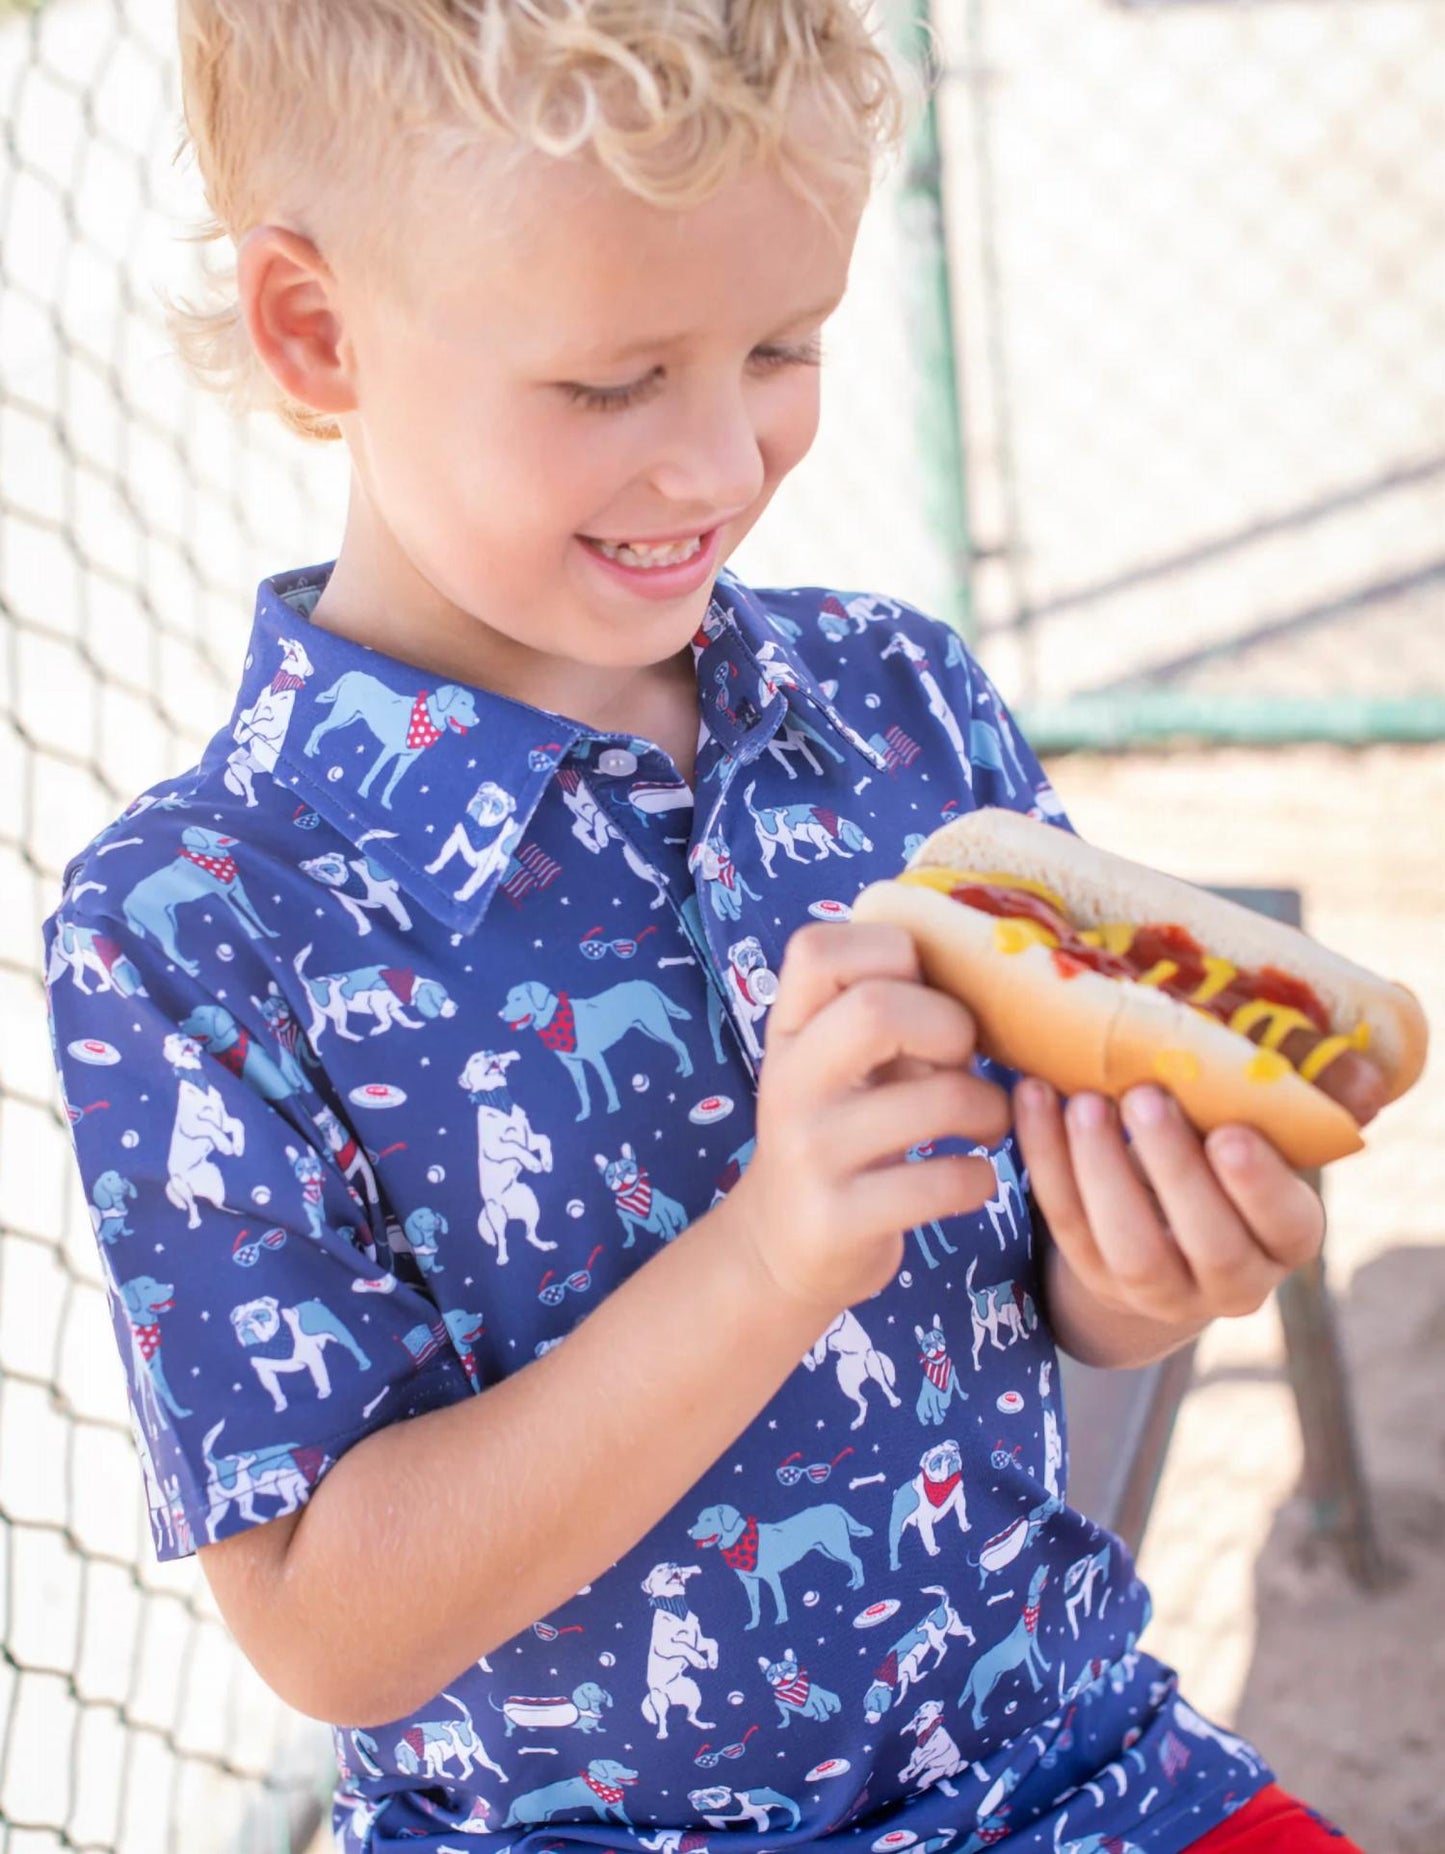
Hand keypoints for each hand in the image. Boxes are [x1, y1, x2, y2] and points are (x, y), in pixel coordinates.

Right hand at [729, 921, 1010, 1314]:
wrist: (780, 1246)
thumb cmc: (836, 1130)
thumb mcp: (837, 1062)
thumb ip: (888, 1012)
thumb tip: (986, 964)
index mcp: (789, 1029)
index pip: (818, 949)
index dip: (891, 953)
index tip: (924, 991)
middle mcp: (790, 1081)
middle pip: (878, 1009)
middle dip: (952, 1026)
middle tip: (963, 1060)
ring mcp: (812, 1151)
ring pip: (938, 1099)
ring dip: (989, 1109)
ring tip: (985, 1123)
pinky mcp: (842, 1218)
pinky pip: (947, 1182)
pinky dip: (981, 1178)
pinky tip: (969, 1178)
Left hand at [1014, 1077, 1325, 1337]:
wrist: (1169, 1221)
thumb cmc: (1226, 1149)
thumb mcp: (1262, 1128)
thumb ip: (1280, 1096)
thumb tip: (1338, 1051)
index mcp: (1287, 1236)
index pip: (1286, 1223)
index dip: (1259, 1185)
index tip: (1229, 1131)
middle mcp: (1234, 1281)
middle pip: (1211, 1244)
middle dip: (1175, 1169)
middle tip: (1146, 1096)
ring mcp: (1160, 1292)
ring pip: (1131, 1250)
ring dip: (1103, 1170)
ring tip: (1085, 1101)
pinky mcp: (1095, 1276)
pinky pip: (1067, 1224)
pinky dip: (1047, 1160)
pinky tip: (1035, 1098)